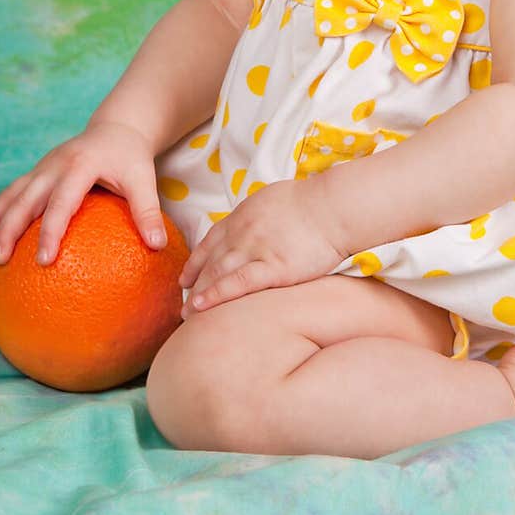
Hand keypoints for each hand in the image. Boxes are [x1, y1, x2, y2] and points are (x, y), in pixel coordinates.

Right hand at [0, 120, 166, 265]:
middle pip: (26, 199)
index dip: (51, 231)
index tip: (43, 260)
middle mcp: (54, 165)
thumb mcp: (143, 178)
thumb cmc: (130, 157)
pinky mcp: (36, 173)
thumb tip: (158, 245)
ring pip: (11, 194)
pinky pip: (10, 193)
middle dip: (10, 229)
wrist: (116, 128)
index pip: (62, 202)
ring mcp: (42, 168)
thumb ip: (148, 210)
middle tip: (2, 261)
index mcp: (80, 165)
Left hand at [179, 176, 346, 316]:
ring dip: (199, 295)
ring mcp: (255, 249)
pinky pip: (238, 283)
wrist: (333, 206)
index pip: (211, 242)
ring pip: (217, 274)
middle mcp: (242, 232)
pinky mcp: (273, 268)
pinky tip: (201, 306)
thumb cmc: (312, 201)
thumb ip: (259, 214)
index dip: (196, 262)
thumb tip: (257, 222)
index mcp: (243, 215)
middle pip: (210, 262)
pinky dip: (216, 295)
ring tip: (187, 316)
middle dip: (194, 285)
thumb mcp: (275, 198)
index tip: (185, 279)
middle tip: (182, 307)